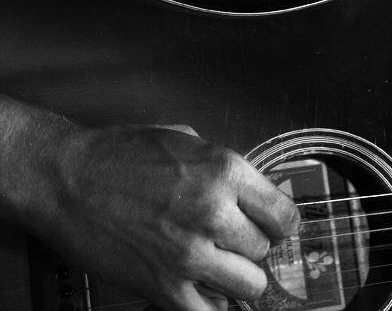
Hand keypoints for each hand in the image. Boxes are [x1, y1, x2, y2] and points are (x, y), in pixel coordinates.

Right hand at [35, 122, 298, 310]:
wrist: (66, 177)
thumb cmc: (121, 152)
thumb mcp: (184, 139)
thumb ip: (223, 166)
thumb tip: (255, 190)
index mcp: (223, 168)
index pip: (284, 213)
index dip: (282, 221)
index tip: (276, 225)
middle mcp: (214, 210)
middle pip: (265, 248)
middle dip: (251, 243)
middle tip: (231, 236)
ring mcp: (189, 253)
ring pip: (249, 283)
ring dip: (236, 274)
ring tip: (217, 260)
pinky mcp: (162, 286)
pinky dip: (211, 304)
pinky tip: (201, 287)